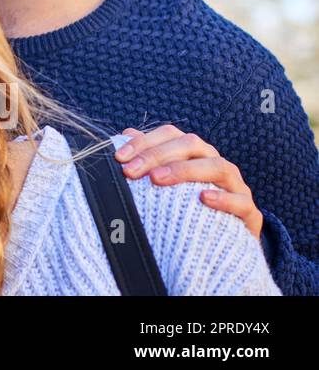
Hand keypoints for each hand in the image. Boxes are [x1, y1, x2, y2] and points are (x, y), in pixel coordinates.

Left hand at [115, 125, 262, 236]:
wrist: (226, 236)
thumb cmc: (188, 202)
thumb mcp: (167, 181)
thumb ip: (148, 157)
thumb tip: (126, 134)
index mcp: (195, 151)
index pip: (170, 134)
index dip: (144, 142)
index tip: (119, 158)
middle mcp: (215, 161)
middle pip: (191, 145)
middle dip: (157, 155)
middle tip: (131, 171)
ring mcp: (235, 185)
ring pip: (218, 166)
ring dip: (185, 170)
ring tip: (158, 180)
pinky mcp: (249, 212)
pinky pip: (241, 201)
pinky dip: (223, 198)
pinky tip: (203, 199)